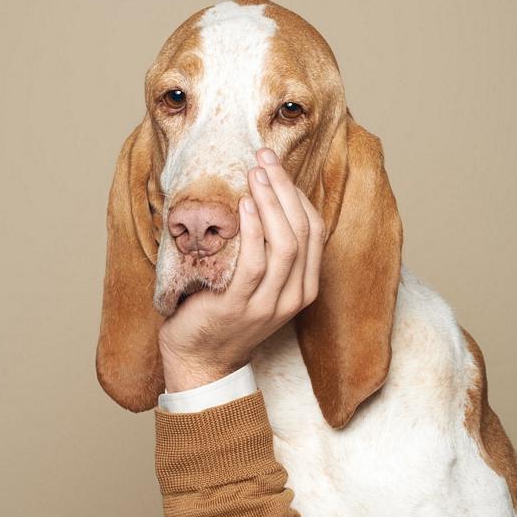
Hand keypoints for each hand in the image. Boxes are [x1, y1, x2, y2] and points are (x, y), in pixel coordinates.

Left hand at [158, 148, 325, 391]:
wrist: (202, 359)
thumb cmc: (227, 313)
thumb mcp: (260, 284)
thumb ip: (269, 252)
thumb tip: (263, 200)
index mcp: (304, 287)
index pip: (315, 231)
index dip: (298, 195)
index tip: (276, 168)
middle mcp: (293, 296)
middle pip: (303, 230)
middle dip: (285, 189)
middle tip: (265, 157)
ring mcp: (269, 304)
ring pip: (285, 243)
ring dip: (271, 202)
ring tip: (256, 173)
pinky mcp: (239, 307)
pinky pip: (254, 263)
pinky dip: (252, 230)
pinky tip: (244, 205)